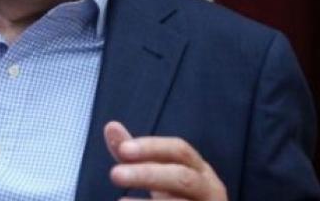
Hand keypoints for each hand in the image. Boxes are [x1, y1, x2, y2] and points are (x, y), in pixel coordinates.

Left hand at [104, 121, 226, 199]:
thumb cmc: (177, 198)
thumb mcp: (160, 174)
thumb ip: (135, 155)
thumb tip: (111, 126)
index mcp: (199, 169)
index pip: (179, 150)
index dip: (151, 148)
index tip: (123, 150)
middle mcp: (209, 189)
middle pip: (182, 177)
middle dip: (148, 174)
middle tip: (115, 174)